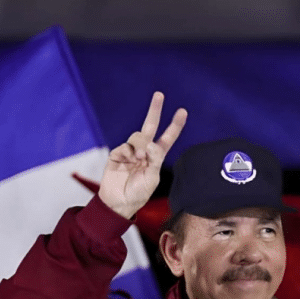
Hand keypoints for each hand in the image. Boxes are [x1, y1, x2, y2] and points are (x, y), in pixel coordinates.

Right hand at [98, 92, 186, 218]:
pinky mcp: (117, 155)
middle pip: (150, 127)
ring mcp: (130, 152)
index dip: (175, 126)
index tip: (182, 112)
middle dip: (155, 111)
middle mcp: (144, 151)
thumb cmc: (138, 194)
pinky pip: (124, 146)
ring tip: (138, 158)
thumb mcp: (152, 178)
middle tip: (159, 95)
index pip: (167, 138)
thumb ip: (154, 160)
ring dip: (140, 144)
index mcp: (156, 157)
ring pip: (137, 136)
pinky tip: (128, 160)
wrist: (118, 203)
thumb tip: (150, 144)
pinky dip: (127, 151)